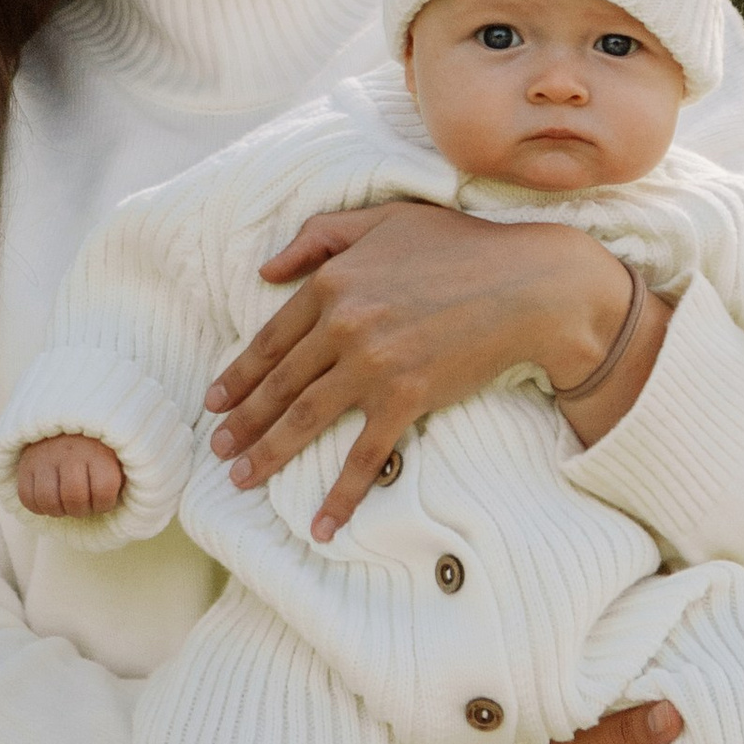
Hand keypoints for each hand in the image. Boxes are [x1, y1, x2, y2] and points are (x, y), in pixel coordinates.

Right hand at [15, 433, 127, 519]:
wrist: (69, 414)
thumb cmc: (101, 446)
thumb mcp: (121, 456)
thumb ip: (128, 478)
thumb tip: (132, 507)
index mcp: (100, 450)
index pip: (103, 492)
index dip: (105, 504)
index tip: (104, 497)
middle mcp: (71, 452)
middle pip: (74, 499)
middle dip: (81, 509)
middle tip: (84, 501)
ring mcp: (46, 457)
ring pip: (48, 502)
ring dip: (59, 510)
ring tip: (66, 501)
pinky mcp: (26, 463)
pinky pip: (27, 498)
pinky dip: (38, 507)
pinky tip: (50, 499)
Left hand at [204, 202, 655, 542]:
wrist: (528, 284)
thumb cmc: (460, 246)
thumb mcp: (383, 220)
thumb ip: (319, 237)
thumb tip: (264, 270)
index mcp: (333, 282)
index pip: (271, 339)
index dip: (238, 374)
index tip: (215, 400)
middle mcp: (345, 324)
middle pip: (279, 385)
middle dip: (242, 422)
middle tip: (219, 450)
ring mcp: (375, 364)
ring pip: (306, 420)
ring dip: (269, 455)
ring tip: (242, 479)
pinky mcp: (409, 398)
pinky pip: (365, 455)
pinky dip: (340, 493)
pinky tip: (321, 523)